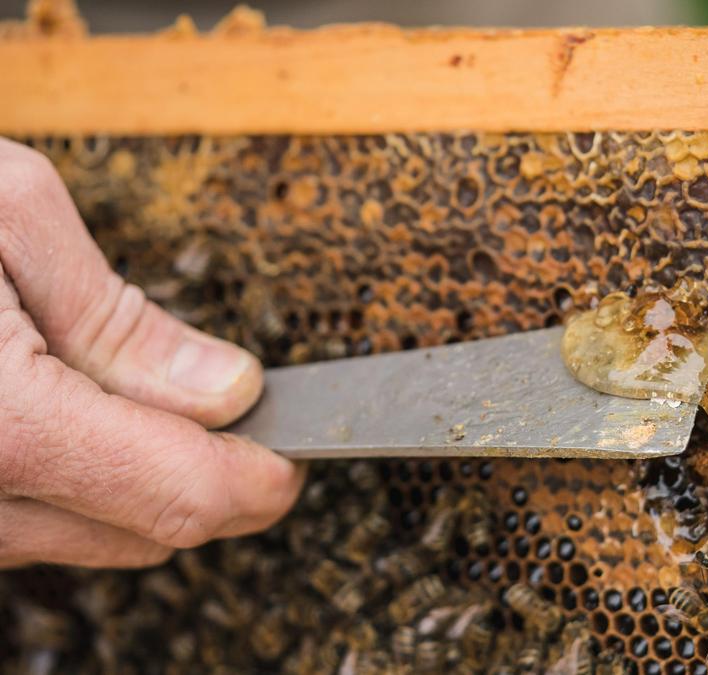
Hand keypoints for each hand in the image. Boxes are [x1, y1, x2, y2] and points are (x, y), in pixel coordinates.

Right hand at [0, 138, 302, 567]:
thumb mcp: (0, 213)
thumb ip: (120, 317)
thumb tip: (224, 388)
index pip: (181, 494)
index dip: (258, 480)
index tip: (293, 452)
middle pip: (145, 533)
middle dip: (208, 480)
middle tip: (231, 417)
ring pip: (84, 539)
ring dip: (134, 482)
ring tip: (120, 396)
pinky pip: (18, 529)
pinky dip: (65, 485)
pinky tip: (54, 417)